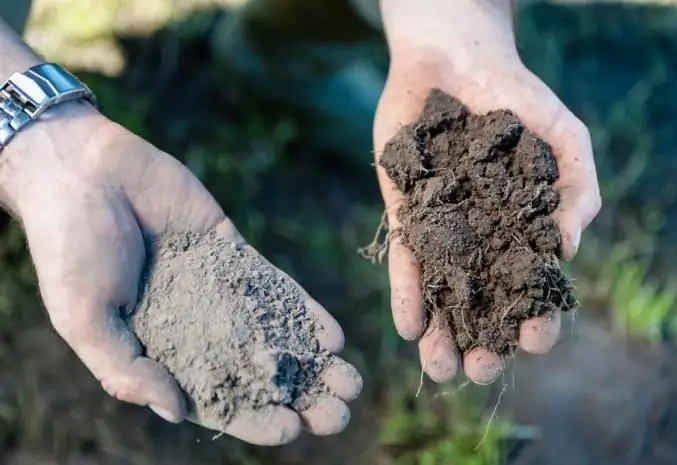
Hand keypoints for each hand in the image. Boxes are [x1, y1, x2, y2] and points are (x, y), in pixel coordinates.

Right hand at [1, 102, 360, 444]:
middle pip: (255, 373)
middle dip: (298, 395)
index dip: (252, 418)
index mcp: (157, 353)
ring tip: (350, 382)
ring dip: (313, 361)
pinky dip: (303, 312)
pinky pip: (275, 288)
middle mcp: (194, 328)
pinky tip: (334, 335)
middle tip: (339, 414)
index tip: (291, 429)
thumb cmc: (69, 249)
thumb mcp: (86, 319)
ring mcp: (217, 291)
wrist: (84, 171)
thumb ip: (128, 370)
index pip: (213, 399)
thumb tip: (175, 412)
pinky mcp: (233, 254)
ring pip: (273, 334)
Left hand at [374, 0, 600, 383]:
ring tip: (438, 366)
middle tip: (478, 370)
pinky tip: (408, 327)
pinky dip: (407, 294)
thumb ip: (576, 189)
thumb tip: (569, 248)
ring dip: (440, 334)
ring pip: (443, 295)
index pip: (532, 289)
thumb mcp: (563, 137)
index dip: (537, 318)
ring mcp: (443, 231)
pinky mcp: (406, 215)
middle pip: (484, 305)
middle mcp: (482, 239)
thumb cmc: (517, 97)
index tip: (535, 341)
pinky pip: (405, 261)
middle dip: (483, 342)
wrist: (454, 60)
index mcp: (524, 231)